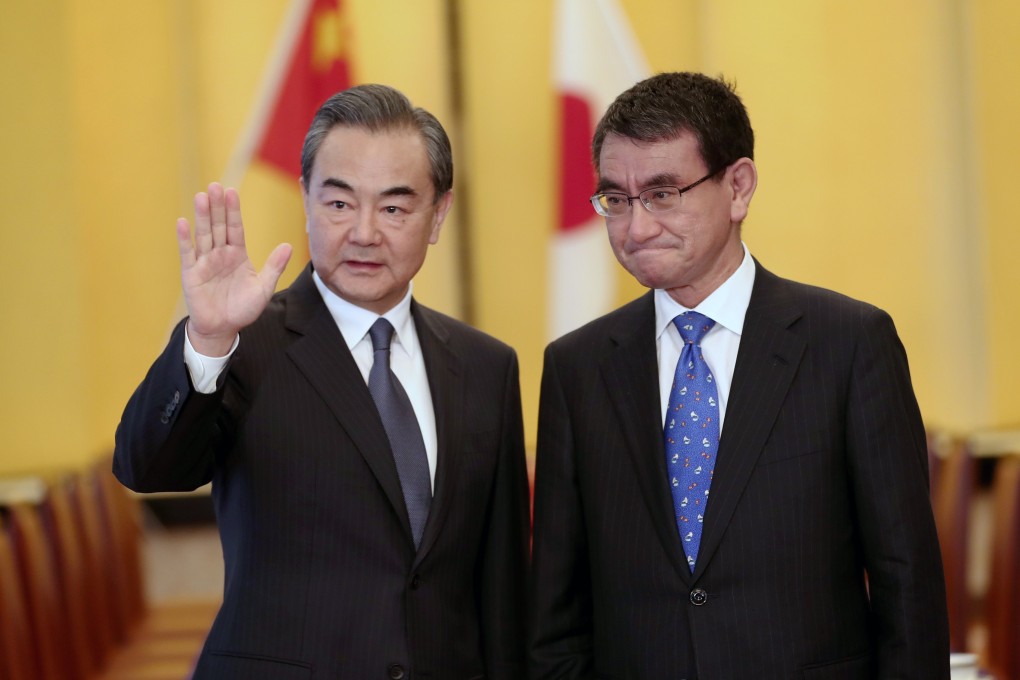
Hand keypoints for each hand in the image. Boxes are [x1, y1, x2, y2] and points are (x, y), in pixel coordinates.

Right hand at [177, 182, 292, 355]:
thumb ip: (274, 266)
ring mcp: (204, 262)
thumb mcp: (263, 288)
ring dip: (202, 216)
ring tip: (201, 196)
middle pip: (218, 226)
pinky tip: (182, 222)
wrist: (223, 329)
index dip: (233, 210)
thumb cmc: (243, 308)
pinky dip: (185, 238)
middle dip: (217, 206)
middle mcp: (219, 254)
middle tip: (215, 185)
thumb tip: (288, 246)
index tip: (232, 191)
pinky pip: (188, 254)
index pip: (235, 228)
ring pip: (203, 235)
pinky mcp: (191, 274)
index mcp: (237, 254)